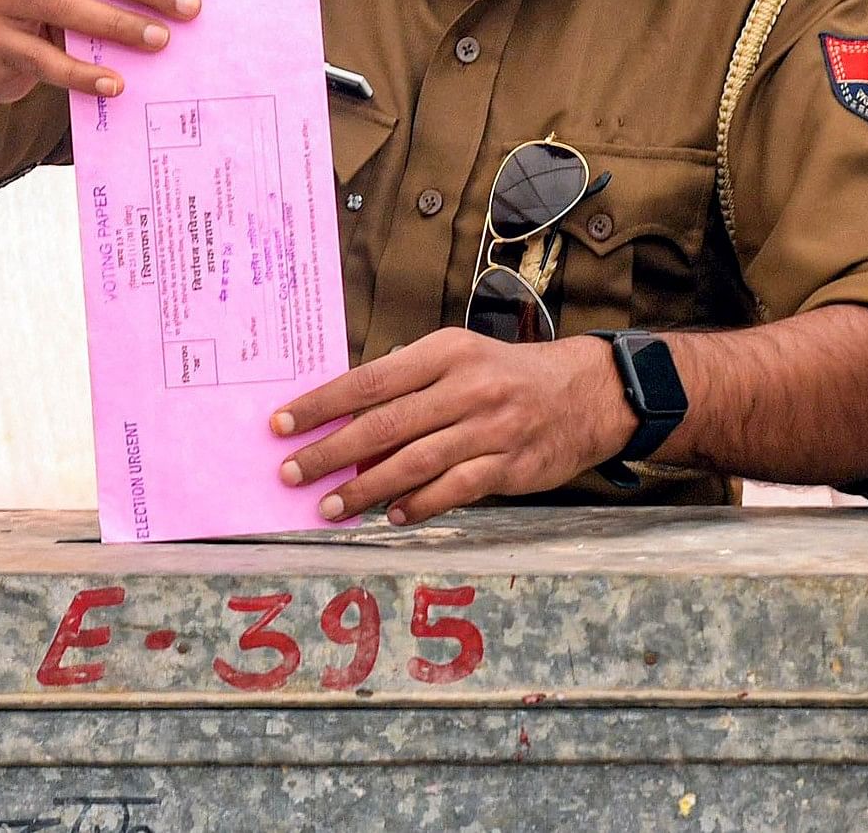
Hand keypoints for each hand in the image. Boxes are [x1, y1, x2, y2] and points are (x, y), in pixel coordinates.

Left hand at [271, 331, 634, 524]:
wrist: (587, 392)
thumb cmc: (505, 375)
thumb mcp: (458, 358)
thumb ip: (408, 384)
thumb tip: (344, 421)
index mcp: (444, 353)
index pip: (368, 381)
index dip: (321, 405)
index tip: (281, 424)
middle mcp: (466, 388)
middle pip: (383, 425)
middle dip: (330, 452)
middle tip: (292, 472)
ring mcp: (490, 428)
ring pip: (414, 463)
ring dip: (365, 489)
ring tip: (329, 506)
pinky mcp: (510, 465)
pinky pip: (454, 490)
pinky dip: (418, 505)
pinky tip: (390, 515)